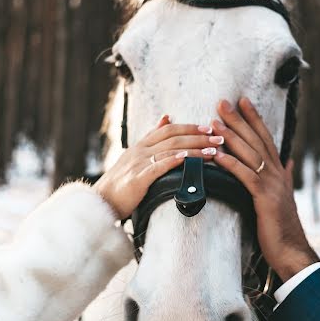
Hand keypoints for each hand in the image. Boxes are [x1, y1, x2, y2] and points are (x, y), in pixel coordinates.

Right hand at [94, 116, 221, 218]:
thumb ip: (151, 138)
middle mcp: (140, 151)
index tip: (209, 128)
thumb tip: (167, 118)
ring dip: (194, 150)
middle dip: (199, 137)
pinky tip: (188, 158)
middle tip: (219, 137)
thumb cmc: (120, 183)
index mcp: (141, 145)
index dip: (189, 127)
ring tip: (213, 151)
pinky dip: (174, 160)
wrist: (101, 202)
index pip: (169, 129)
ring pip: (170, 150)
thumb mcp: (135, 156)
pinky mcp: (137, 179)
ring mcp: (138, 163)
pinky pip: (158, 166)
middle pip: (173, 137)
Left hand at [213, 98, 318, 281]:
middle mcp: (277, 173)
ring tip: (214, 122)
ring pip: (250, 154)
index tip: (242, 100)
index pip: (265, 138)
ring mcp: (272, 184)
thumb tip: (289, 163)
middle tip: (222, 102)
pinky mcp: (264, 198)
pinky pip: (245, 176)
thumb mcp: (284, 197)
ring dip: (231, 137)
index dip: (254, 118)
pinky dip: (231, 163)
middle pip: (256, 140)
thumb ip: (285, 177)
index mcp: (279, 171)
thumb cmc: (282, 226)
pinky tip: (217, 155)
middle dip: (239, 119)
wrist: (291, 250)